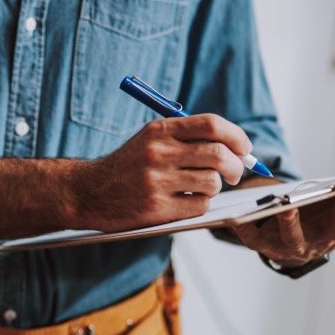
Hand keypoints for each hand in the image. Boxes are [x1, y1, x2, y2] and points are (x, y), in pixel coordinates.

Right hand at [71, 114, 251, 231]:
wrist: (89, 192)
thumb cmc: (127, 166)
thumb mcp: (150, 140)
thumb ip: (186, 139)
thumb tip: (234, 148)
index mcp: (160, 130)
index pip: (212, 125)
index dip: (237, 137)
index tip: (245, 148)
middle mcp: (159, 153)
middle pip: (219, 154)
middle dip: (237, 166)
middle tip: (236, 173)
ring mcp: (157, 182)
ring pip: (212, 182)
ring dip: (215, 187)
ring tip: (201, 188)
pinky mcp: (157, 208)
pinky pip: (200, 205)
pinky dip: (201, 204)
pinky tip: (186, 201)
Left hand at [231, 143, 334, 266]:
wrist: (286, 244)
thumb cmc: (317, 215)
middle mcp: (324, 240)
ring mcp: (295, 246)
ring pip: (296, 239)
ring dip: (293, 224)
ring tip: (288, 207)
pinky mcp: (266, 246)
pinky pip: (253, 240)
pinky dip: (244, 230)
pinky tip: (235, 219)